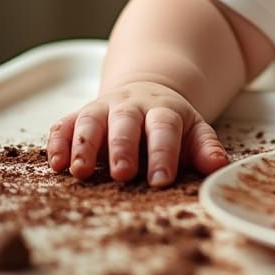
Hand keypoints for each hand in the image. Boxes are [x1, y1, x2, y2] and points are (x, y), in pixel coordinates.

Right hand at [47, 81, 227, 186]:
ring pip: (91, 120)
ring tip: (82, 171)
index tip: (161, 179)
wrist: (146, 94)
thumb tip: (219, 165)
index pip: (165, 128)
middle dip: (123, 147)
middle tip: (123, 173)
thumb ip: (205, 148)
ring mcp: (103, 109)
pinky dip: (58, 142)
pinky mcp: (78, 117)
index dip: (163, 153)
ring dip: (85, 144)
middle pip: (126, 121)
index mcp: (164, 111)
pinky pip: (64, 125)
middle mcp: (131, 107)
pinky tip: (56, 164)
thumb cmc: (170, 124)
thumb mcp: (193, 131)